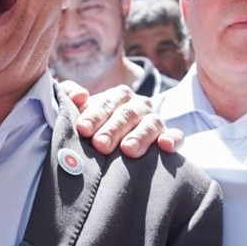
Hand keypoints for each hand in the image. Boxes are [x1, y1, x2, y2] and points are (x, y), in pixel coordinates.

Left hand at [62, 81, 182, 157]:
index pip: (106, 104)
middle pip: (127, 115)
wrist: (114, 138)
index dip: (94, 116)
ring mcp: (154, 120)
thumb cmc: (93, 123)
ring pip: (150, 125)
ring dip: (140, 137)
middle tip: (100, 145)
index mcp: (118, 96)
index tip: (82, 129)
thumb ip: (70, 95)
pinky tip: (164, 146)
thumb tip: (80, 96)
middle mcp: (138, 105)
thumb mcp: (79, 108)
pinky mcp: (168, 136)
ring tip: (128, 150)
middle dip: (113, 130)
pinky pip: (176, 136)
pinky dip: (172, 139)